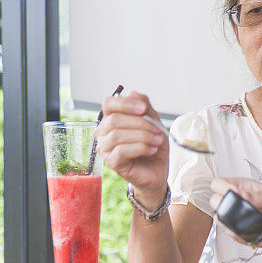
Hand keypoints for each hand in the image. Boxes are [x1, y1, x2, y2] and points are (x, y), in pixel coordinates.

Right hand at [94, 91, 168, 206]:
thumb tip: (132, 93)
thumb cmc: (153, 145)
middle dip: (140, 124)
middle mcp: (103, 132)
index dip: (125, 104)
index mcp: (112, 119)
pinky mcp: (112, 163)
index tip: (143, 109)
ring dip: (142, 136)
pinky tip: (151, 149)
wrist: (158, 169)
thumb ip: (145, 107)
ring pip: (117, 136)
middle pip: (114, 120)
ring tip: (157, 141)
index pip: (108, 104)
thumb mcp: (154, 122)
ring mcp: (105, 148)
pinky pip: (121, 151)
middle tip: (158, 130)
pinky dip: (140, 148)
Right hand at [209, 177, 261, 253]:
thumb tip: (241, 194)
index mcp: (244, 187)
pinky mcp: (240, 232)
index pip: (219, 183)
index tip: (235, 193)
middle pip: (214, 200)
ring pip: (218, 218)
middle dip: (222, 204)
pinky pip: (230, 234)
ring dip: (229, 220)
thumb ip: (259, 196)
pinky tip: (253, 231)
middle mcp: (237, 201)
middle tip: (240, 208)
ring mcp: (237, 217)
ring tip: (248, 220)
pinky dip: (238, 234)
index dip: (222, 187)